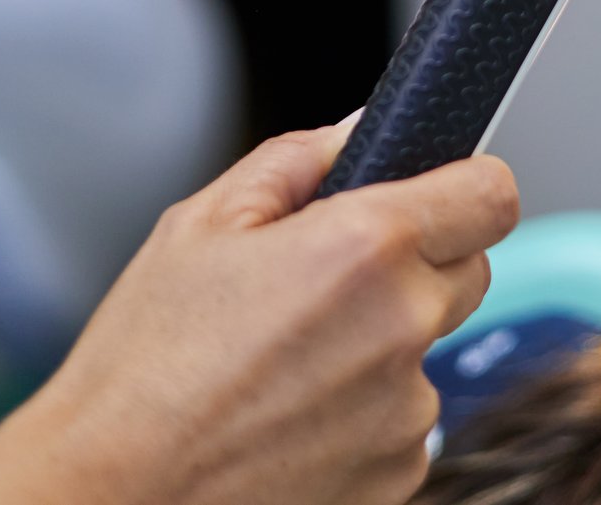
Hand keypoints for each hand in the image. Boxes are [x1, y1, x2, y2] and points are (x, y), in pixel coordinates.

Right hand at [0, 123, 519, 504]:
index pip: (491, 194)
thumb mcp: (198, 226)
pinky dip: (366, 414)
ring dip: (383, 345)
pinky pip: (406, 422)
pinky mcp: (399, 476)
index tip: (437, 190)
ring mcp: (407, 413)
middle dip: (417, 261)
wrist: (109, 496)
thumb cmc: (140, 369)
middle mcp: (403, 328)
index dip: (465, 183)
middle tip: (329, 280)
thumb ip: (297, 162)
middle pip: (469, 268)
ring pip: (429, 349)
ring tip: (285, 364)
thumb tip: (358, 131)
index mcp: (365, 248)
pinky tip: (290, 417)